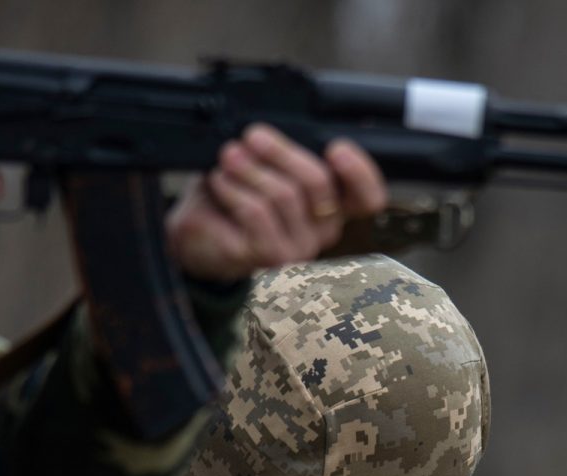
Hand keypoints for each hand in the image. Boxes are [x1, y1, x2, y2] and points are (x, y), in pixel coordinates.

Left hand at [165, 123, 387, 281]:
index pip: (368, 197)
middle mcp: (324, 230)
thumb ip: (282, 152)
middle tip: (254, 135)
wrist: (198, 233)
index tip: (336, 148)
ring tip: (228, 156)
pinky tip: (220, 181)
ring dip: (250, 167)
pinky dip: (234, 189)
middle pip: (318, 183)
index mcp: (333, 205)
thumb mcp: (264, 167)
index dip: (360, 172)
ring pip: (284, 194)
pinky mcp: (268, 257)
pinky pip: (256, 212)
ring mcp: (299, 248)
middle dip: (282, 151)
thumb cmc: (236, 196)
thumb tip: (277, 128)